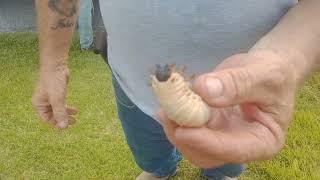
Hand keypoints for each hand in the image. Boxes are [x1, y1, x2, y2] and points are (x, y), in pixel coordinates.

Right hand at [32, 65, 76, 128]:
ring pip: (58, 109)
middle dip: (63, 119)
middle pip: (53, 115)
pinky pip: (62, 104)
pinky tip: (75, 109)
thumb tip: (63, 126)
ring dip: (67, 113)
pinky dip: (67, 107)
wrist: (56, 66)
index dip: (57, 123)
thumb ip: (60, 113)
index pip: (48, 119)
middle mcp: (43, 102)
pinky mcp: (57, 93)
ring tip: (76, 115)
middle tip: (74, 122)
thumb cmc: (54, 81)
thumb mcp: (57, 99)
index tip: (68, 126)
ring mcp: (50, 97)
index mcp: (39, 104)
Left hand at [159, 50, 297, 167]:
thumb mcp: (263, 73)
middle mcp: (240, 145)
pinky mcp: (208, 126)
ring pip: (192, 145)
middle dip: (185, 138)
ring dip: (175, 128)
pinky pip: (188, 129)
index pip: (233, 151)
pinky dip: (175, 118)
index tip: (183, 130)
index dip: (207, 143)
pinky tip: (168, 103)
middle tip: (168, 114)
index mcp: (264, 141)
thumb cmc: (273, 72)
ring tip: (165, 106)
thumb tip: (204, 90)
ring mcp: (221, 136)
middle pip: (207, 155)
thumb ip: (237, 83)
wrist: (264, 68)